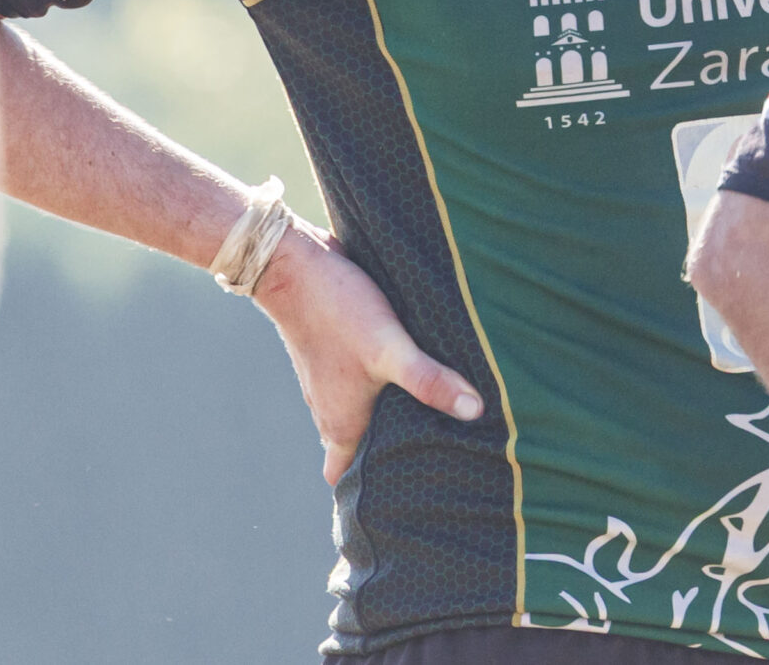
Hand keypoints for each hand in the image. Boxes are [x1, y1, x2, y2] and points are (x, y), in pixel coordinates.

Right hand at [250, 224, 484, 484]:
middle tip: (433, 463)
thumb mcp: (390, 349)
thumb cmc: (339, 311)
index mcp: (340, 424)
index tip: (402, 503)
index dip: (370, 496)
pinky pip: (360, 386)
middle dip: (388, 460)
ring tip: (432, 424)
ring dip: (387, 422)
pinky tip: (412, 377)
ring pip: (359, 416)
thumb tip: (475, 411)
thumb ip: (429, 380)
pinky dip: (381, 391)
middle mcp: (331, 409)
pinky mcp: (337, 355)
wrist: (293, 264)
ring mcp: (330, 382)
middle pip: (358, 451)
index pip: (347, 479)